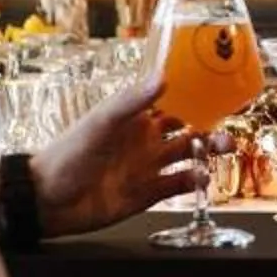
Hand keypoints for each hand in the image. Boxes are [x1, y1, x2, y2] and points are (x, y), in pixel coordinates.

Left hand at [32, 74, 209, 237]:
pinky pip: (179, 186)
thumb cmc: (67, 155)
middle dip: (209, 128)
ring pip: (188, 157)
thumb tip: (163, 77)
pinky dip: (194, 182)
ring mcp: (148, 168)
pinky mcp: (148, 194)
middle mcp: (145, 142)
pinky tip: (203, 178)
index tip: (219, 91)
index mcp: (134, 119)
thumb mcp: (100, 122)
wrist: (49, 200)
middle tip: (227, 130)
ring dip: (208, 152)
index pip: (170, 103)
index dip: (193, 98)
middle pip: (187, 131)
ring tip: (224, 149)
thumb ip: (131, 102)